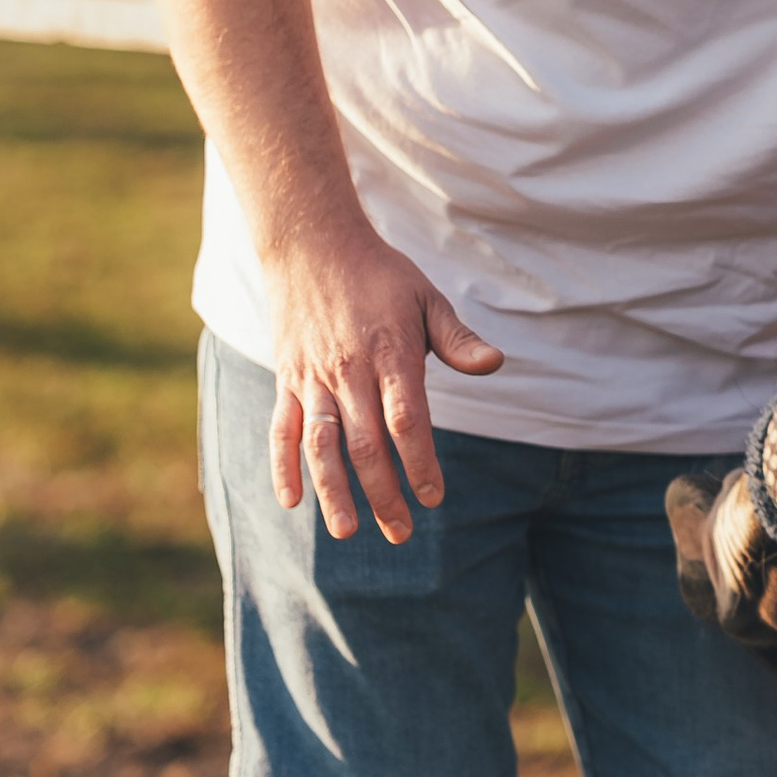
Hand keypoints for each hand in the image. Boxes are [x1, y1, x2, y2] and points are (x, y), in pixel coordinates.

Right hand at [264, 228, 503, 543]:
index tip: (433, 497)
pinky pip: (281, 428)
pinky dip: (281, 465)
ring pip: (321, 444)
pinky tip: (289, 501)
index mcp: (390, 353)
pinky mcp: (287, 380)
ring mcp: (312, 378)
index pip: (407, 420)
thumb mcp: (427, 297)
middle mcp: (348, 371)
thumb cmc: (380, 275)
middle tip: (401, 532)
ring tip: (347, 531)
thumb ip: (457, 338)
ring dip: (332, 491)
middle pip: (366, 444)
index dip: (421, 463)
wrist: (311, 244)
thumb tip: (495, 364)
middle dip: (383, 493)